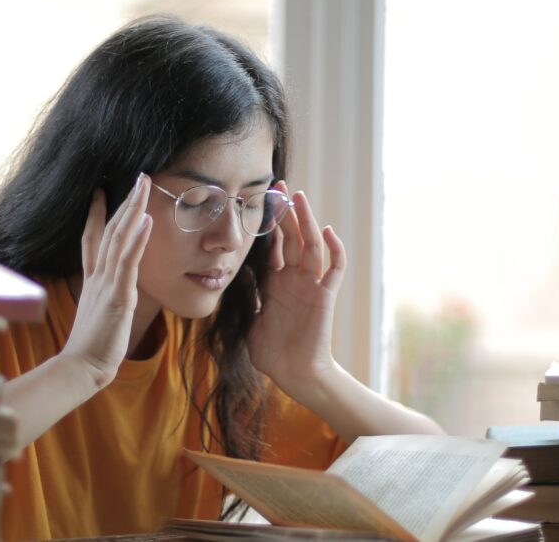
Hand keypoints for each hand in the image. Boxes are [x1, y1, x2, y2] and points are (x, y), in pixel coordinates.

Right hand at [59, 175, 152, 387]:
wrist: (81, 367)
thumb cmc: (92, 347)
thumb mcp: (98, 315)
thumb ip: (103, 299)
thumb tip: (111, 295)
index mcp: (93, 280)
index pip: (93, 239)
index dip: (97, 214)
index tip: (100, 191)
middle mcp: (98, 276)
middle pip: (110, 229)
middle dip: (124, 201)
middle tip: (137, 176)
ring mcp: (107, 283)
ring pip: (120, 238)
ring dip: (133, 209)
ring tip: (144, 185)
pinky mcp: (118, 296)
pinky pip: (128, 262)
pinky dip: (137, 239)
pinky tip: (146, 220)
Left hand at [247, 181, 346, 396]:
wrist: (292, 374)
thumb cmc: (271, 351)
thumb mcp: (247, 318)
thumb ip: (242, 295)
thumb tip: (223, 276)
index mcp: (275, 281)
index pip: (273, 244)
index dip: (268, 223)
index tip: (259, 200)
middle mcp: (294, 278)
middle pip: (292, 237)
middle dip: (286, 211)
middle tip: (280, 185)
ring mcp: (311, 285)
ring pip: (312, 245)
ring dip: (307, 221)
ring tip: (299, 197)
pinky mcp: (325, 297)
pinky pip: (334, 269)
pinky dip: (335, 250)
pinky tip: (327, 231)